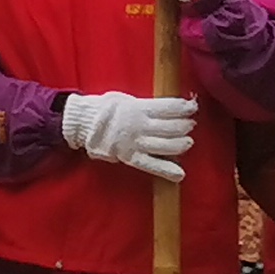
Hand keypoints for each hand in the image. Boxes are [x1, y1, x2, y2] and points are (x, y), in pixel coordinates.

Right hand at [60, 90, 194, 180]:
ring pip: (166, 146)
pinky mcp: (130, 157)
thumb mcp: (124, 99)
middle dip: (184, 126)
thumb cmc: (103, 108)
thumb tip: (163, 108)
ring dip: (181, 144)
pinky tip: (180, 174)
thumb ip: (143, 104)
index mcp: (138, 108)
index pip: (168, 107)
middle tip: (190, 124)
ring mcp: (136, 143)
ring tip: (187, 142)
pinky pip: (151, 165)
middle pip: (170, 127)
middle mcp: (140, 126)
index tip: (192, 107)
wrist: (81, 123)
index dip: (183, 108)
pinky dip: (166, 170)